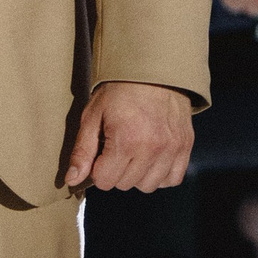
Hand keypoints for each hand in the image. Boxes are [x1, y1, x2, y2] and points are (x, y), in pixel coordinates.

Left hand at [64, 81, 194, 193]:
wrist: (154, 72)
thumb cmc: (119, 91)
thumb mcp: (92, 116)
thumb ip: (82, 151)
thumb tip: (72, 179)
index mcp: (127, 140)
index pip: (105, 181)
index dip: (97, 170)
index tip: (100, 155)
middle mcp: (152, 148)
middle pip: (125, 184)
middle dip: (115, 172)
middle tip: (115, 151)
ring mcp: (172, 149)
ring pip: (149, 186)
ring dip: (137, 176)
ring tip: (133, 155)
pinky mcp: (185, 147)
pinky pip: (173, 179)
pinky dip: (160, 175)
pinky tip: (151, 161)